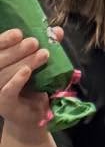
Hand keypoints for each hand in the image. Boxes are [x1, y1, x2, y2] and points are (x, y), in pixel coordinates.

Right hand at [0, 27, 57, 141]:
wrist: (32, 116)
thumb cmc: (31, 87)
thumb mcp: (37, 66)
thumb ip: (44, 47)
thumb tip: (57, 31)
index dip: (4, 40)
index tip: (19, 32)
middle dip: (17, 49)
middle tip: (35, 42)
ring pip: (5, 73)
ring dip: (24, 62)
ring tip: (43, 54)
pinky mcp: (3, 104)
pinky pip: (7, 90)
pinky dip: (17, 80)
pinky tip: (27, 71)